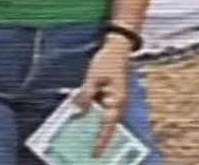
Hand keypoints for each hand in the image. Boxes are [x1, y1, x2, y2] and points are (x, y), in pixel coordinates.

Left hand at [76, 36, 132, 157]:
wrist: (118, 46)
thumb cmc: (108, 61)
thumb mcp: (93, 78)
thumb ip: (86, 96)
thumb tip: (79, 114)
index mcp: (117, 100)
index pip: (109, 125)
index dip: (102, 140)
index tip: (95, 153)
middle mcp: (119, 103)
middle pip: (109, 125)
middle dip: (100, 138)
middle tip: (90, 151)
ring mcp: (116, 99)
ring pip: (106, 118)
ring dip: (97, 127)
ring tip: (84, 140)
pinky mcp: (112, 95)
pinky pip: (103, 109)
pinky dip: (95, 116)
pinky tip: (83, 119)